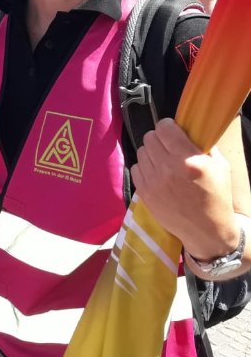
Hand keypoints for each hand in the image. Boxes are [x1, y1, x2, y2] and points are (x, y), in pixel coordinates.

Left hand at [131, 118, 236, 256]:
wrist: (206, 230)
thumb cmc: (217, 197)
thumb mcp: (220, 167)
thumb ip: (204, 146)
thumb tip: (189, 129)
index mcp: (188, 160)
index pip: (164, 128)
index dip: (167, 126)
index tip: (172, 130)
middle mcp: (168, 168)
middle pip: (149, 137)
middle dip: (159, 139)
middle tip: (168, 146)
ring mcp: (153, 181)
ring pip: (141, 151)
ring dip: (151, 153)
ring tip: (163, 160)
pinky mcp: (144, 192)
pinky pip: (135, 167)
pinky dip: (144, 167)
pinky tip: (156, 173)